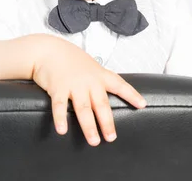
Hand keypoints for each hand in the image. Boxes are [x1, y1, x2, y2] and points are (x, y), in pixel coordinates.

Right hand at [32, 35, 146, 145]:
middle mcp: (88, 81)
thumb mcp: (89, 66)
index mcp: (99, 75)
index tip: (142, 104)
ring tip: (94, 141)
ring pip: (83, 108)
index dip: (131, 94)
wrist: (48, 50)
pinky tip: (62, 130)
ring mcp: (73, 85)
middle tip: (111, 138)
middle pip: (101, 104)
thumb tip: (104, 97)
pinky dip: (60, 118)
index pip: (119, 84)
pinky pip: (59, 106)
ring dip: (89, 126)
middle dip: (107, 122)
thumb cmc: (69, 59)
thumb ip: (97, 80)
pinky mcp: (58, 88)